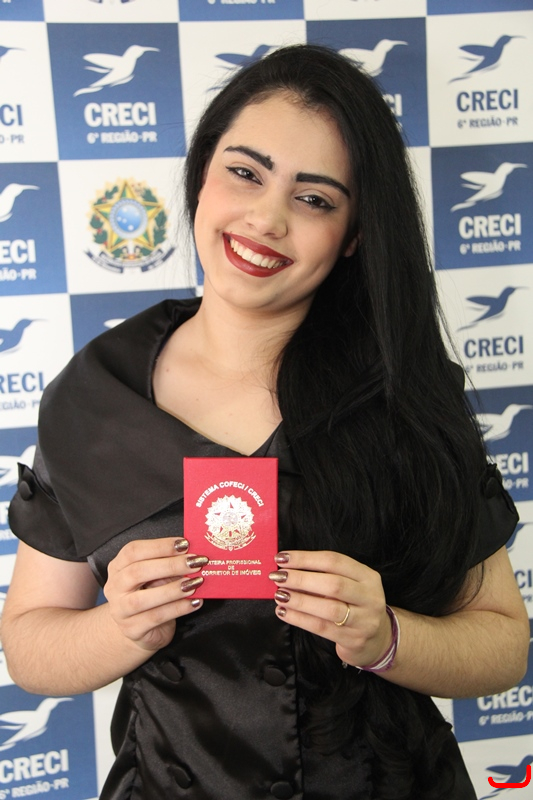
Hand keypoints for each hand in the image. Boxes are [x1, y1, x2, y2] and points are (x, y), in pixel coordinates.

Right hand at [104, 537, 207, 652]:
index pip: (133, 550)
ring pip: (143, 599)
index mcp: (118, 567)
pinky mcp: (132, 630)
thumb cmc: (151, 594)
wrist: (140, 628)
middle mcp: (114, 587)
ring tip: (196, 583)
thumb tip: (194, 554)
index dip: (160, 545)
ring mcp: (120, 611)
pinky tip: (195, 602)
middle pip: (137, 572)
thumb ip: (169, 563)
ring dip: (173, 589)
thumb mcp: (157, 575)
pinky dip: (178, 609)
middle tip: (195, 563)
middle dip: (170, 565)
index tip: (185, 544)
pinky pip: (156, 618)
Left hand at [269, 550, 392, 667]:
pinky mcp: (354, 640)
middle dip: (301, 579)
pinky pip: (322, 628)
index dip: (306, 558)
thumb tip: (288, 569)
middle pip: (333, 584)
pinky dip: (299, 619)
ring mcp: (364, 620)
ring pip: (329, 608)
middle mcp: (369, 596)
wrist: (379, 639)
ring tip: (279, 595)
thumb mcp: (349, 586)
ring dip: (300, 600)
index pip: (334, 561)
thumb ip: (324, 576)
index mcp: (367, 576)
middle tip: (278, 576)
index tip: (283, 558)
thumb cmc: (355, 605)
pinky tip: (284, 612)